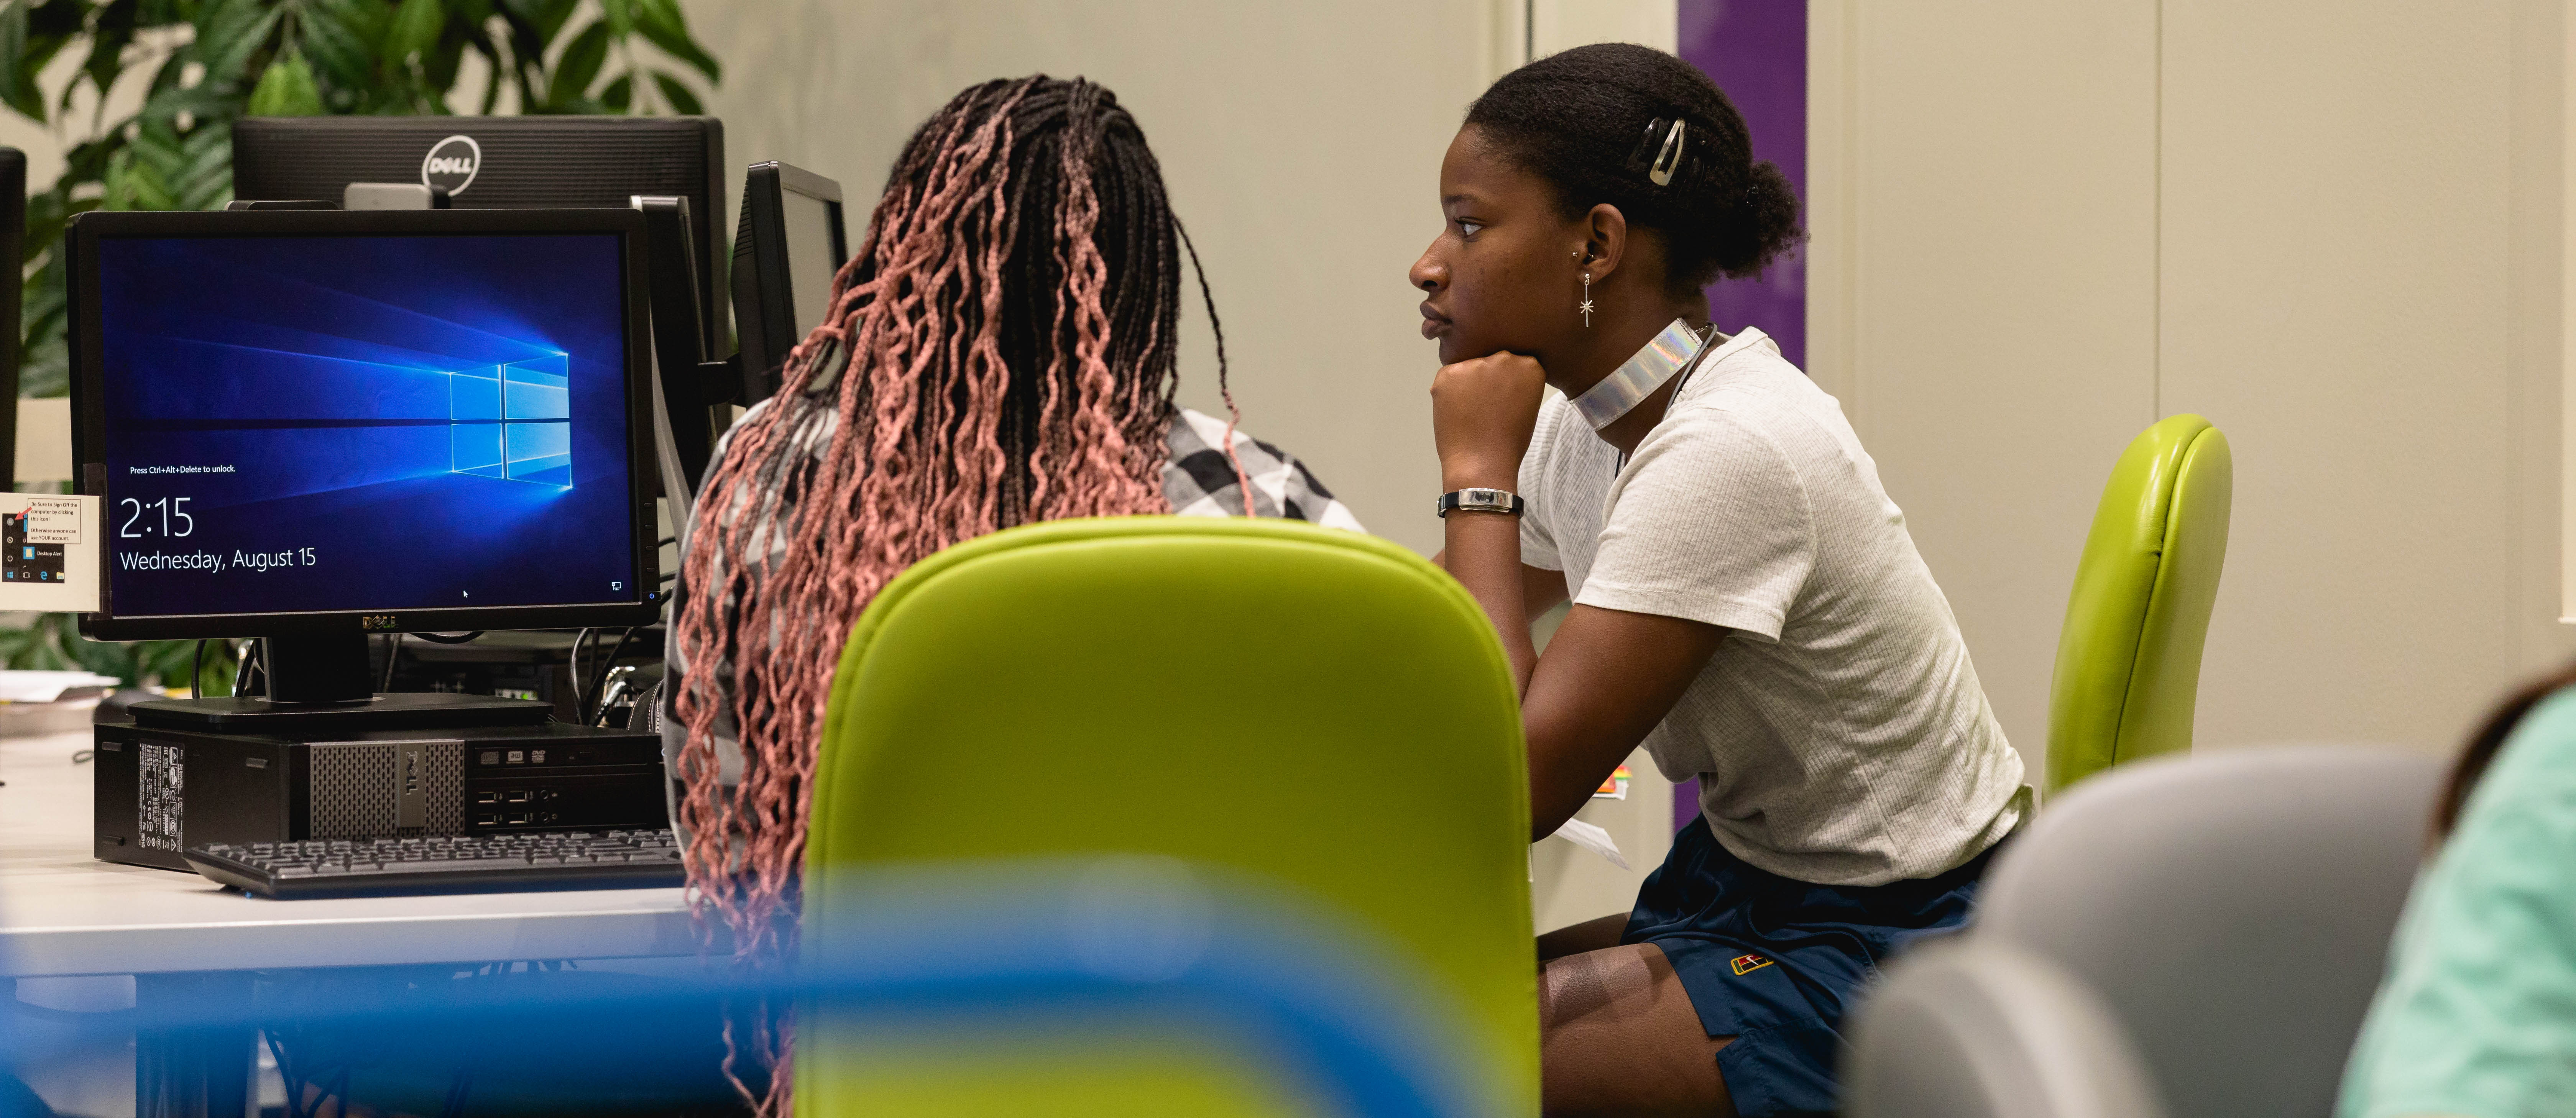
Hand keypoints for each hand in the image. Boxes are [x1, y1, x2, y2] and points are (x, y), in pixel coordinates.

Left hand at [1432, 352, 1547, 488]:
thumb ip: (1516, 381)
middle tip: (1486, 409)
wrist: (1482, 465)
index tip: (1505, 402)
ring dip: (1467, 385)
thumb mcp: (1527, 405)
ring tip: (1471, 414)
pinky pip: (1448, 378)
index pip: (1514, 364)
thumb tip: (1497, 374)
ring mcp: (1475, 364)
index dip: (1506, 384)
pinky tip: (1457, 413)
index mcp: (1530, 365)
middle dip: (1487, 380)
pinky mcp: (1448, 373)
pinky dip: (1449, 393)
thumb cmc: (1508, 442)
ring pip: (1469, 369)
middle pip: (1491, 362)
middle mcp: (1504, 358)